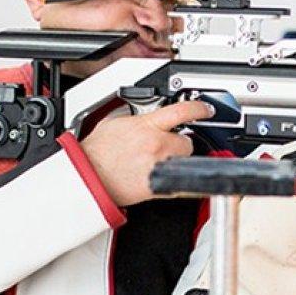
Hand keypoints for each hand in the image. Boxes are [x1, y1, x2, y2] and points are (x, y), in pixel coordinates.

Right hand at [80, 100, 212, 206]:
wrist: (89, 177)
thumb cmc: (96, 153)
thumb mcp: (115, 124)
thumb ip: (137, 120)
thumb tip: (147, 117)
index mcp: (146, 126)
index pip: (181, 111)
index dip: (198, 109)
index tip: (206, 110)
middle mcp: (156, 144)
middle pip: (187, 142)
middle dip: (179, 144)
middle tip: (164, 148)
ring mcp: (159, 165)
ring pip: (183, 161)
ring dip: (175, 161)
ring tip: (156, 163)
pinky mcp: (158, 186)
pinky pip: (177, 182)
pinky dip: (174, 181)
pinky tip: (160, 178)